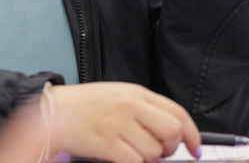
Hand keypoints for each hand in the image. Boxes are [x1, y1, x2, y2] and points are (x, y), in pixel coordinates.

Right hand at [49, 82, 200, 162]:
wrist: (53, 110)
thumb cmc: (85, 105)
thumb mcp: (119, 96)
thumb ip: (144, 109)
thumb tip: (170, 132)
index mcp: (137, 93)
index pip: (177, 112)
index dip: (192, 134)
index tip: (195, 148)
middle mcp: (130, 105)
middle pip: (171, 131)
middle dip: (171, 149)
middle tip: (161, 154)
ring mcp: (118, 124)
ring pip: (154, 151)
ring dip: (149, 160)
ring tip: (134, 155)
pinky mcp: (105, 142)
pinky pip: (134, 162)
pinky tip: (125, 160)